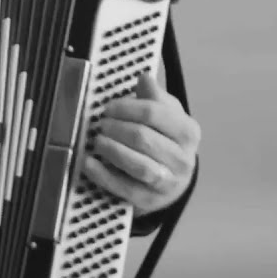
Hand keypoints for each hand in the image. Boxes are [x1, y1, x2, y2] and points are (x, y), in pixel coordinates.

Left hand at [83, 70, 200, 215]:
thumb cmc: (166, 141)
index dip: (126, 108)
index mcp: (188, 132)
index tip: (109, 107)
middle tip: (101, 123)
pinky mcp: (149, 200)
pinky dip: (103, 175)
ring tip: (97, 140)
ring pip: (138, 165)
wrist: (173, 180)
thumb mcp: (167, 115)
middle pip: (144, 138)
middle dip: (116, 128)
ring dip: (112, 150)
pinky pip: (124, 188)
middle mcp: (183, 159)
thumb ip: (155, 97)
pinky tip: (88, 163)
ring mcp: (168, 182)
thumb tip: (145, 78)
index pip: (155, 113)